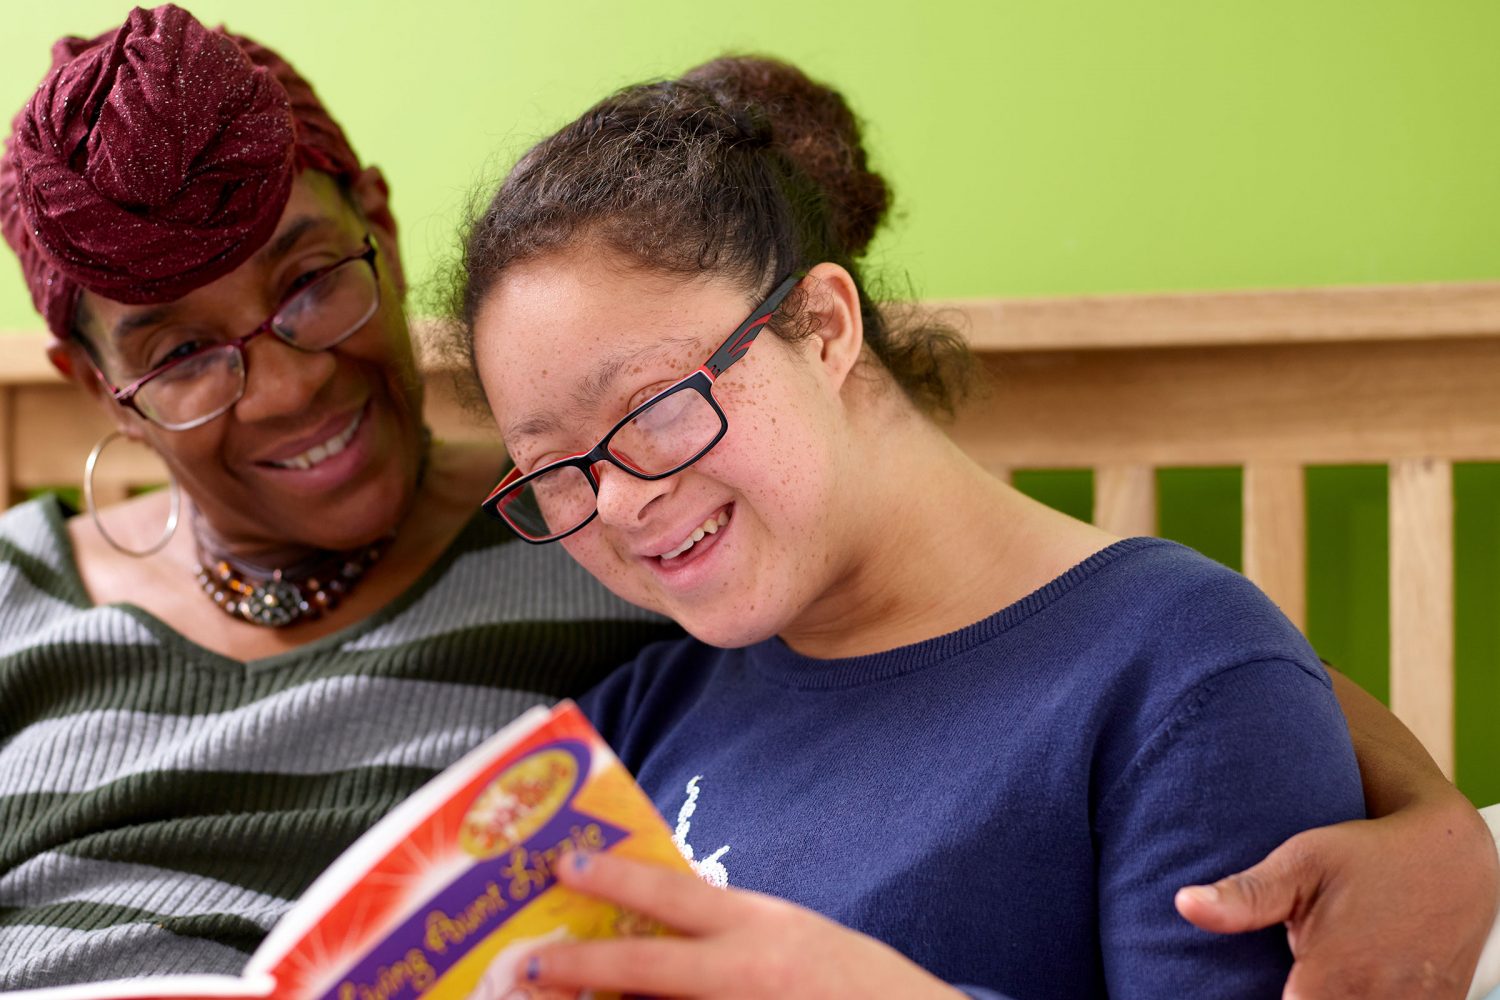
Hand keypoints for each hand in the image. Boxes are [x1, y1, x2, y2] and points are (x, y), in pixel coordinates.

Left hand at [523, 851, 965, 998]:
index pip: (673, 894)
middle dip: (581, 964)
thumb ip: (733, 936)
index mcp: (761, 927)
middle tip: (534, 961)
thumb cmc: (858, 987)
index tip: (567, 864)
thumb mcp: (796, 939)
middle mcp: (748, 973)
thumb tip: (659, 930)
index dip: (614, 877)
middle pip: (645, 968)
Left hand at [1175, 788, 1498, 998]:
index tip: (1235, 987)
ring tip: (1308, 970)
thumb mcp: (1303, 863)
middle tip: (1276, 971)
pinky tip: (1332, 979)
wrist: (1453, 859)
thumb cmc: (1368, 856)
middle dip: (1288, 995)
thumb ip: (1246, 896)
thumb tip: (1184, 904)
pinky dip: (1356, 998)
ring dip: (1322, 997)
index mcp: (1333, 981)